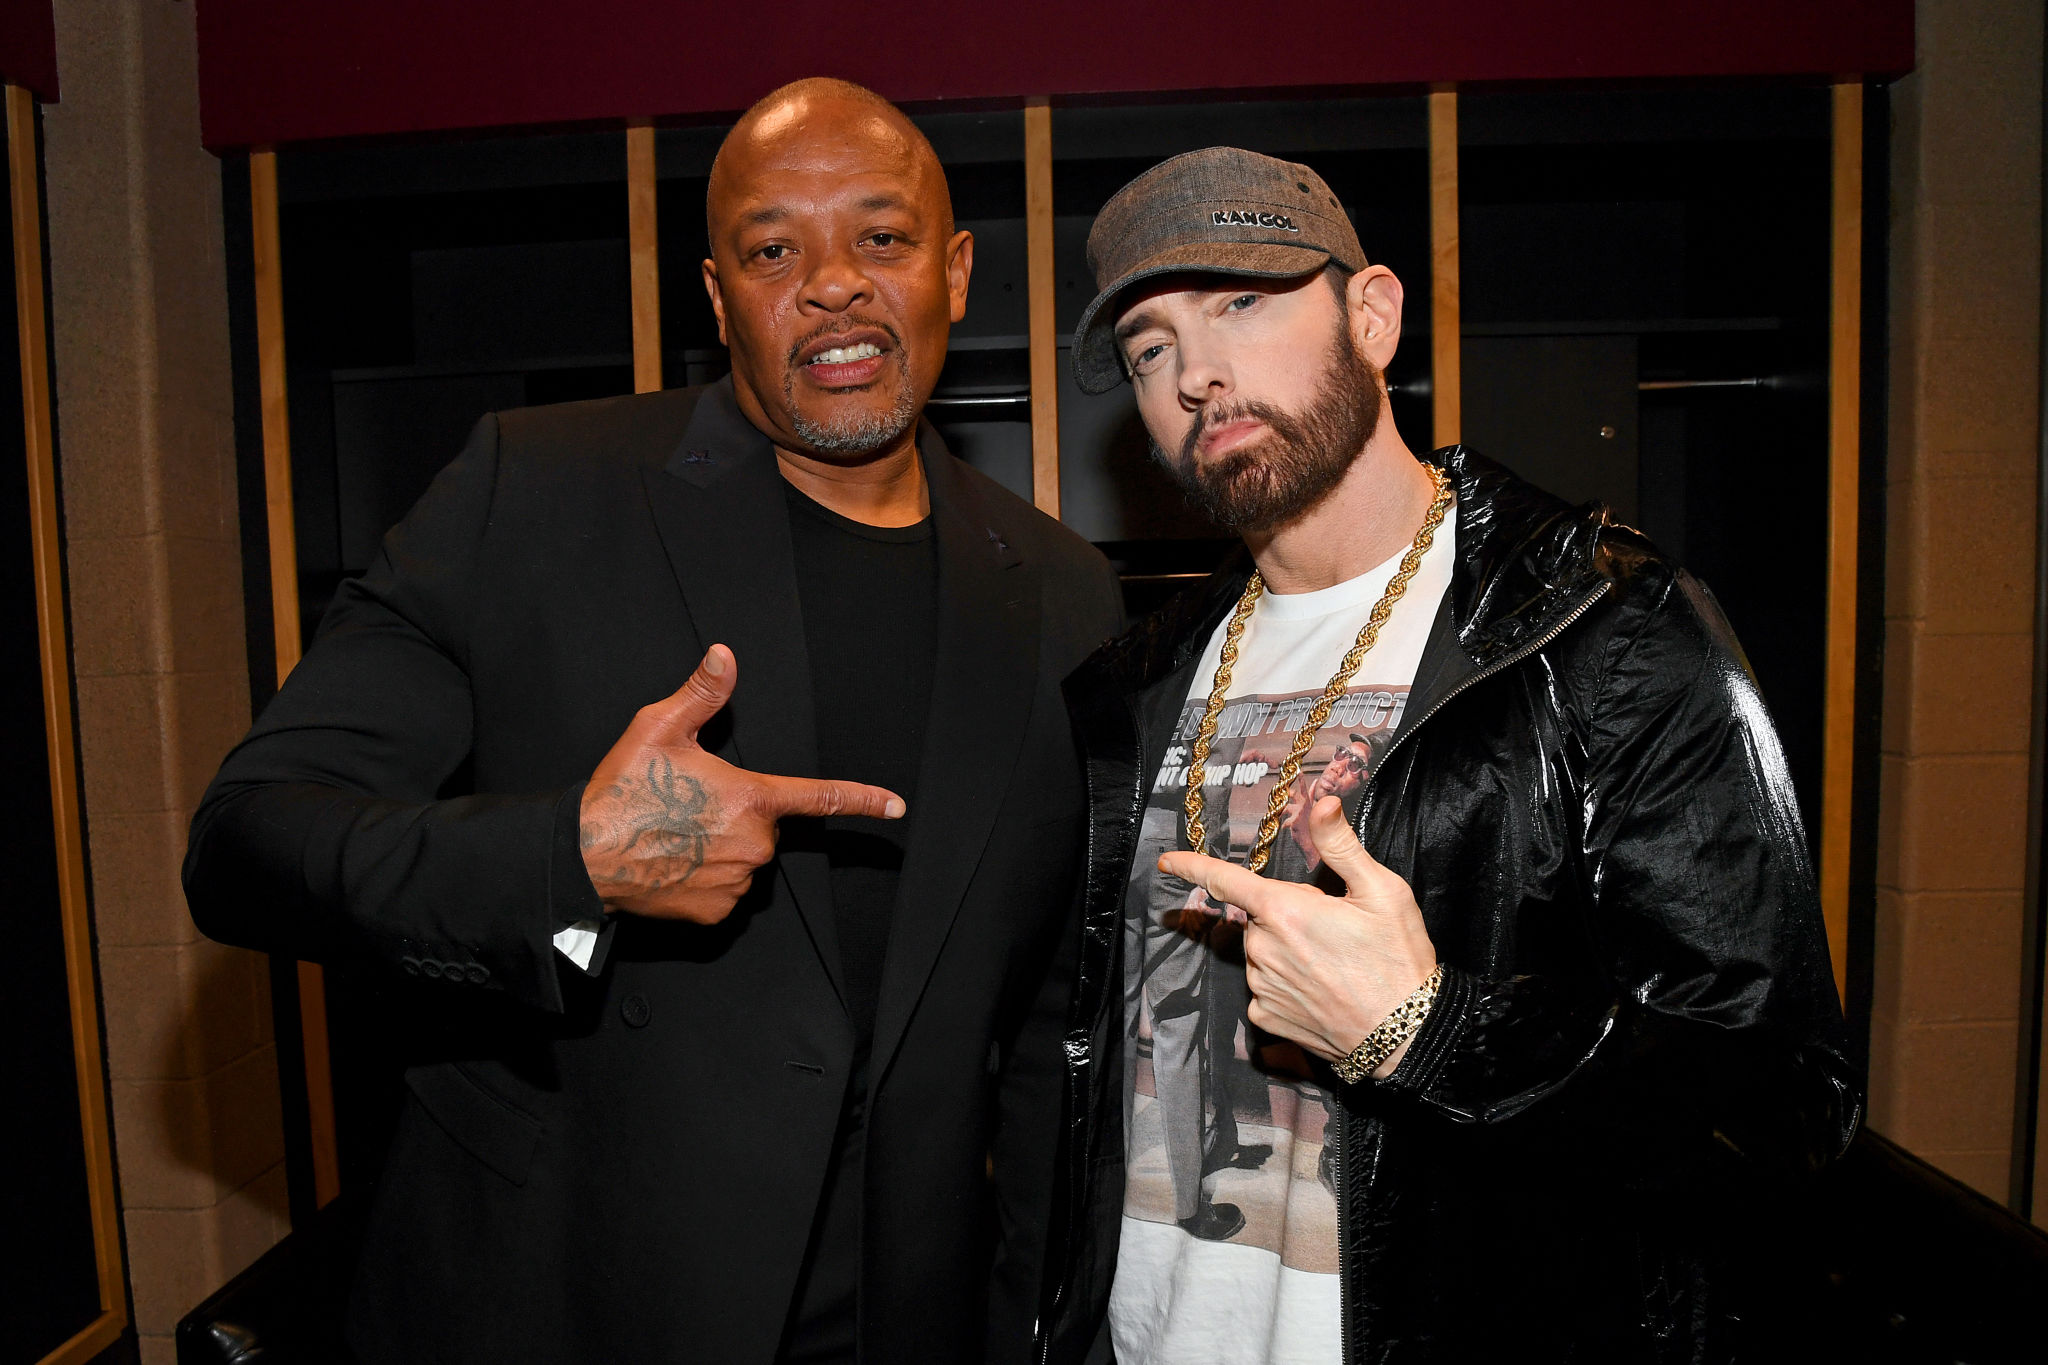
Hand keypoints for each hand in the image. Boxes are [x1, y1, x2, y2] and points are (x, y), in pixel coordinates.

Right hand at [580, 645, 904, 922]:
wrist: (583, 857)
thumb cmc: (622, 792)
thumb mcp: (659, 728)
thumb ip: (702, 693)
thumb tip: (724, 655)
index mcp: (751, 799)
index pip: (820, 797)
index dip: (864, 800)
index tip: (896, 807)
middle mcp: (753, 845)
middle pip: (763, 826)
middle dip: (735, 816)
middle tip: (688, 809)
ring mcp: (737, 883)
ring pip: (744, 859)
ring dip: (720, 848)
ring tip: (675, 837)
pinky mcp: (717, 912)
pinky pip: (725, 891)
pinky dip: (705, 879)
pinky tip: (674, 864)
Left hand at [1157, 796, 1434, 1075]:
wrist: (1407, 1035)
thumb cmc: (1398, 960)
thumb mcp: (1382, 893)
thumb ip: (1342, 846)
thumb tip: (1323, 804)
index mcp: (1286, 912)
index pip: (1226, 880)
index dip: (1193, 866)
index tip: (1168, 860)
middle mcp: (1264, 950)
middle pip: (1258, 918)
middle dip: (1285, 917)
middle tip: (1332, 931)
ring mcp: (1262, 988)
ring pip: (1261, 954)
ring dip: (1284, 951)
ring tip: (1332, 965)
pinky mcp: (1266, 1019)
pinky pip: (1264, 989)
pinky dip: (1285, 985)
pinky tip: (1320, 991)